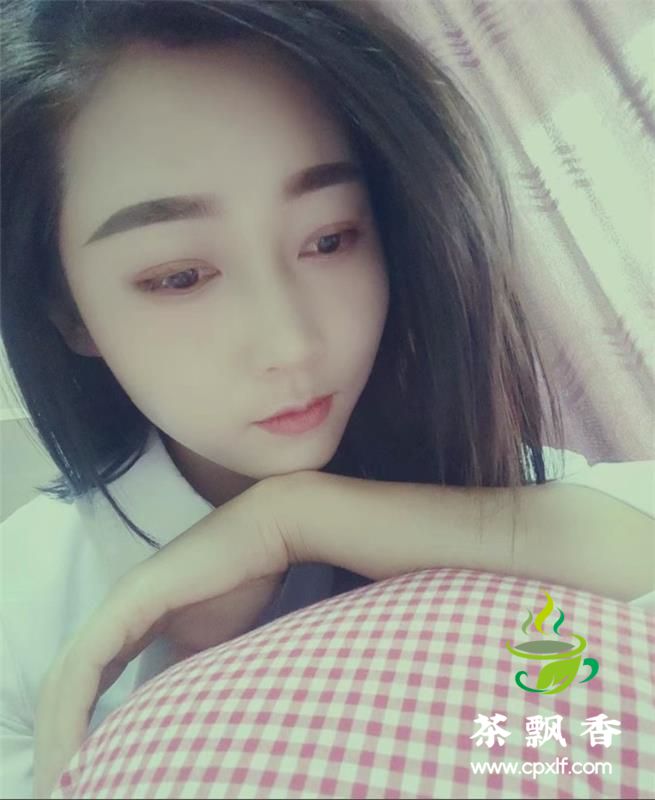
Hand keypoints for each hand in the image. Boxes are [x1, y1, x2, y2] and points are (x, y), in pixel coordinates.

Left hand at [33, 472, 300, 797]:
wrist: (264, 534)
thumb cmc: (244, 584)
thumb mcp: (213, 649)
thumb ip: (187, 679)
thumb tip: (174, 724)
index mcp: (129, 624)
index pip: (87, 685)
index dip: (78, 731)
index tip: (84, 777)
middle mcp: (115, 615)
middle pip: (64, 686)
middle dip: (58, 742)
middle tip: (63, 790)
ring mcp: (118, 606)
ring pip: (64, 680)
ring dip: (58, 736)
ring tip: (63, 784)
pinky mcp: (129, 603)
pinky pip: (83, 665)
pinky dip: (72, 711)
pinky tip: (74, 748)